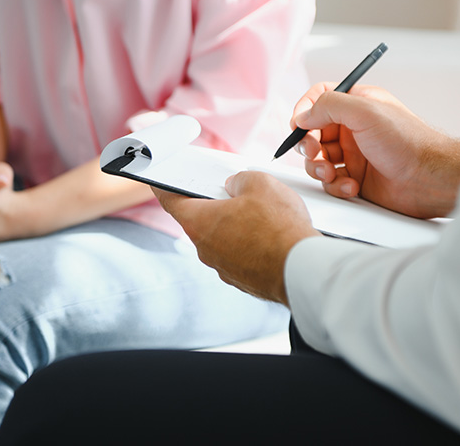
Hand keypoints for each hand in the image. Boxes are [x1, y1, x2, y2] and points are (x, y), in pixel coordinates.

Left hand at [153, 172, 320, 305]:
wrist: (302, 268)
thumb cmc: (279, 227)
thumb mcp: (259, 183)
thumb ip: (239, 180)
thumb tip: (236, 187)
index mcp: (199, 222)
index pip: (171, 201)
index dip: (163, 188)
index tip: (158, 184)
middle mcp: (205, 249)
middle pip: (201, 219)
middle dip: (214, 205)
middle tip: (233, 192)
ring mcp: (223, 267)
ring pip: (222, 239)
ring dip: (235, 226)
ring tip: (262, 215)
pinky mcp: (242, 280)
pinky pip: (240, 255)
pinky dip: (249, 245)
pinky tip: (270, 236)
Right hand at [292, 83, 459, 218]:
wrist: (429, 178)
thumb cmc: (407, 141)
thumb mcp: (365, 112)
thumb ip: (328, 105)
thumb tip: (302, 115)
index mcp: (356, 104)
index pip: (318, 99)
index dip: (304, 111)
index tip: (299, 126)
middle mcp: (353, 128)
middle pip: (312, 132)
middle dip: (307, 145)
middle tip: (314, 153)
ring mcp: (353, 154)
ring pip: (317, 159)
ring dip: (318, 168)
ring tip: (331, 174)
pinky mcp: (355, 178)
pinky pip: (331, 182)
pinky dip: (336, 185)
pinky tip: (351, 186)